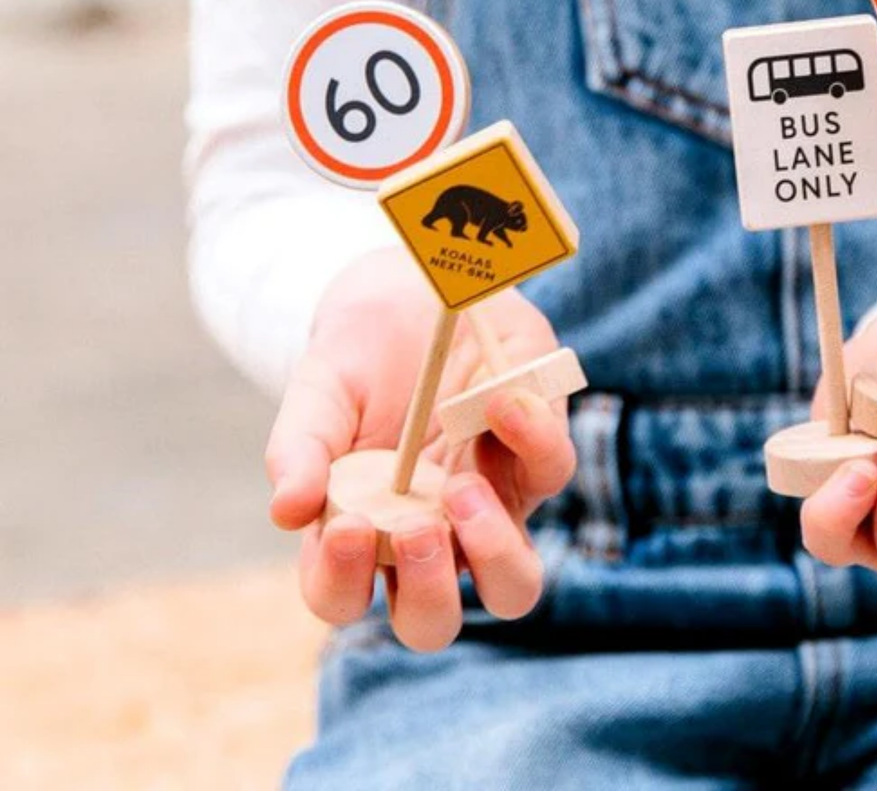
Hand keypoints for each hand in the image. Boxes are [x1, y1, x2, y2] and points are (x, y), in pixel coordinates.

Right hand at [265, 247, 576, 650]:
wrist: (415, 293)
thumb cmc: (358, 358)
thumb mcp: (319, 391)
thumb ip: (299, 446)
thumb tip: (286, 509)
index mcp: (358, 533)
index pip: (341, 598)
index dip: (341, 582)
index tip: (346, 525)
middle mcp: (427, 538)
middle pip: (433, 623)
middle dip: (428, 591)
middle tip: (415, 527)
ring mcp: (488, 507)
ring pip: (514, 586)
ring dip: (495, 553)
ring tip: (465, 489)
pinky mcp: (534, 457)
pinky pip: (550, 472)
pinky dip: (532, 441)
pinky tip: (500, 400)